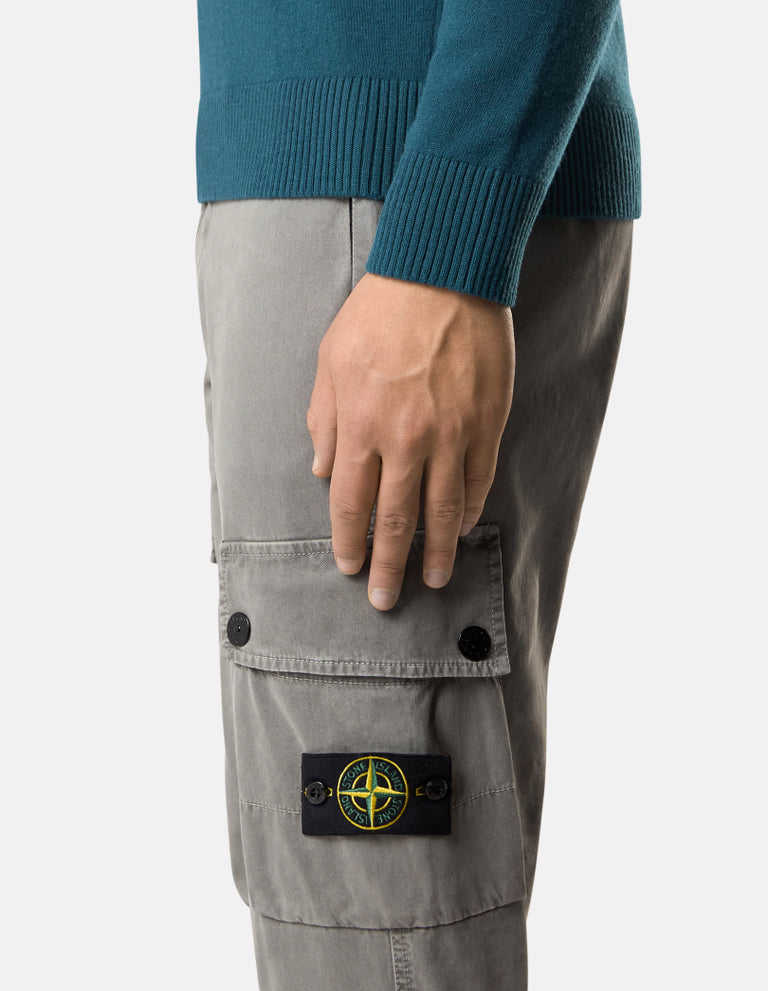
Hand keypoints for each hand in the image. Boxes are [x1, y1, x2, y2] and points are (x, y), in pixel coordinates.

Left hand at [306, 271, 514, 610]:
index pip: (351, 503)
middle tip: (385, 598)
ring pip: (443, 511)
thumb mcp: (330, 361)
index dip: (350, 542)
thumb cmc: (378, 314)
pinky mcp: (486, 425)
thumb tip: (323, 470)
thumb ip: (323, 420)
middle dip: (388, 565)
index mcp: (360, 425)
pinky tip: (462, 527)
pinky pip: (478, 482)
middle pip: (395, 520)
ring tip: (434, 580)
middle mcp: (405, 440)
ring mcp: (450, 435)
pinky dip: (468, 510)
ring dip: (436, 552)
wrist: (442, 274)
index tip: (349, 567)